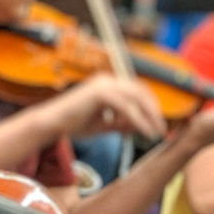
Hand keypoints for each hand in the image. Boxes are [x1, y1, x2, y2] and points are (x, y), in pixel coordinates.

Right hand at [41, 75, 166, 139]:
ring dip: (150, 116)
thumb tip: (139, 126)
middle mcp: (108, 80)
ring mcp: (104, 84)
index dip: (150, 107)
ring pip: (137, 98)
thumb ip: (120, 124)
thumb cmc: (72, 124)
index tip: (158, 123)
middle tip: (162, 129)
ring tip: (156, 133)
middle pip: (141, 91)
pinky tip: (145, 132)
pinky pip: (126, 107)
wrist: (51, 123)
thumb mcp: (103, 125)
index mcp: (108, 84)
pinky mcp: (100, 93)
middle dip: (154, 111)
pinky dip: (138, 120)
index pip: (137, 91)